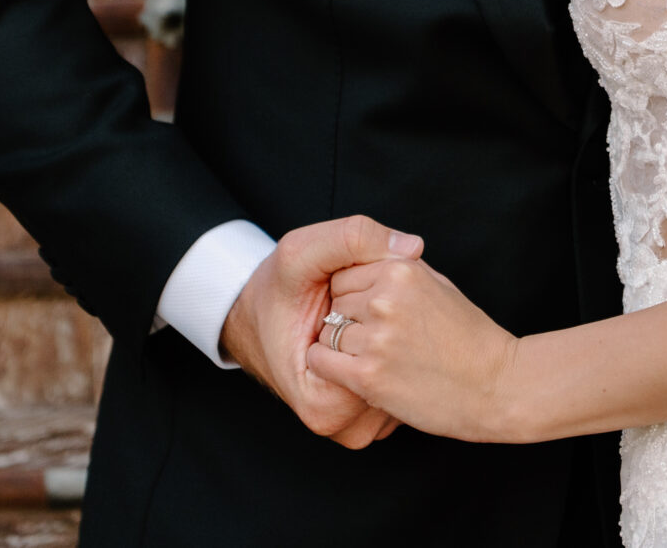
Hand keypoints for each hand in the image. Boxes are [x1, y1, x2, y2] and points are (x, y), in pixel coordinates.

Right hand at [219, 215, 420, 448]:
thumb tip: (412, 247)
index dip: (383, 312)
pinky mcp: (367, 417)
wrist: (254, 317)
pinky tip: (375, 332)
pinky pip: (399, 384)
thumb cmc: (273, 290)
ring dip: (398, 341)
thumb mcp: (301, 253)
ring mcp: (358, 426)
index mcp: (324, 404)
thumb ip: (353, 239)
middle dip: (395, 329)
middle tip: (364, 308)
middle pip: (402, 373)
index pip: (388, 360)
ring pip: (404, 378)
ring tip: (368, 320)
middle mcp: (343, 426)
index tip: (350, 300)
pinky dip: (396, 354)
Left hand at [304, 253, 526, 442]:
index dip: (354, 296)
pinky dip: (330, 368)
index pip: (344, 274)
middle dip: (347, 320)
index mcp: (403, 269)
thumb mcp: (440, 285)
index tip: (371, 315)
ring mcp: (377, 336)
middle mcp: (386, 298)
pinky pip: (321, 361)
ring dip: (341, 348)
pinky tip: (357, 373)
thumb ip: (402, 270)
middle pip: (334, 302)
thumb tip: (370, 262)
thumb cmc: (470, 338)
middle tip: (377, 340)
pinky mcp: (369, 373)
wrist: (496, 385)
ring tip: (375, 359)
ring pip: (327, 333)